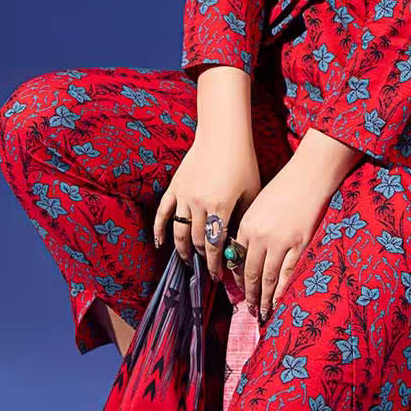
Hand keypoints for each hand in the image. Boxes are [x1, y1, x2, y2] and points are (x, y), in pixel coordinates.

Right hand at [153, 128, 260, 280]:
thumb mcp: (251, 190)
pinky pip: (163, 212)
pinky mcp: (175, 186)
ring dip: (183, 248)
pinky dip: (159, 229)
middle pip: (198, 240)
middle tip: (206, 267)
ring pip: (180, 230)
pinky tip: (160, 243)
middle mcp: (200, 203)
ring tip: (187, 260)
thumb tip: (239, 243)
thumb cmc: (242, 161)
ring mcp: (184, 194)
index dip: (215, 263)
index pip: (215, 244)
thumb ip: (243, 217)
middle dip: (202, 257)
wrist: (223, 134)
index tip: (218, 276)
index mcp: (221, 206)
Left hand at [234, 155, 332, 320]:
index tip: (238, 291)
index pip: (236, 260)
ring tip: (262, 312)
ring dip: (263, 298)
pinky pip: (287, 274)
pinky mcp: (299, 245)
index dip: (237, 279)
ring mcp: (280, 242)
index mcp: (247, 225)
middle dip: (248, 294)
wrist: (308, 176)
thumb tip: (244, 254)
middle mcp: (260, 236)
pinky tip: (278, 302)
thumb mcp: (259, 205)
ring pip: (267, 278)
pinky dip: (281, 292)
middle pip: (250, 273)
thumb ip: (251, 229)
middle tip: (248, 310)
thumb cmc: (285, 187)